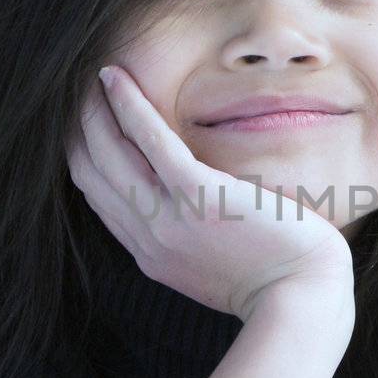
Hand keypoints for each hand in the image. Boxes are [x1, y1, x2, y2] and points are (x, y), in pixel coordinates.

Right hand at [65, 63, 353, 322]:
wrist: (303, 300)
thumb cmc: (278, 282)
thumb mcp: (218, 266)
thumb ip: (193, 238)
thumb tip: (192, 211)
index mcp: (153, 254)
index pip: (101, 198)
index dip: (84, 157)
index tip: (82, 125)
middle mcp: (150, 237)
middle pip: (92, 174)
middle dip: (77, 129)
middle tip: (74, 91)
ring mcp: (168, 218)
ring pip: (109, 155)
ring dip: (93, 111)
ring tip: (89, 76)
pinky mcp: (197, 196)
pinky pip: (150, 142)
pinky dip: (127, 106)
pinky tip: (116, 78)